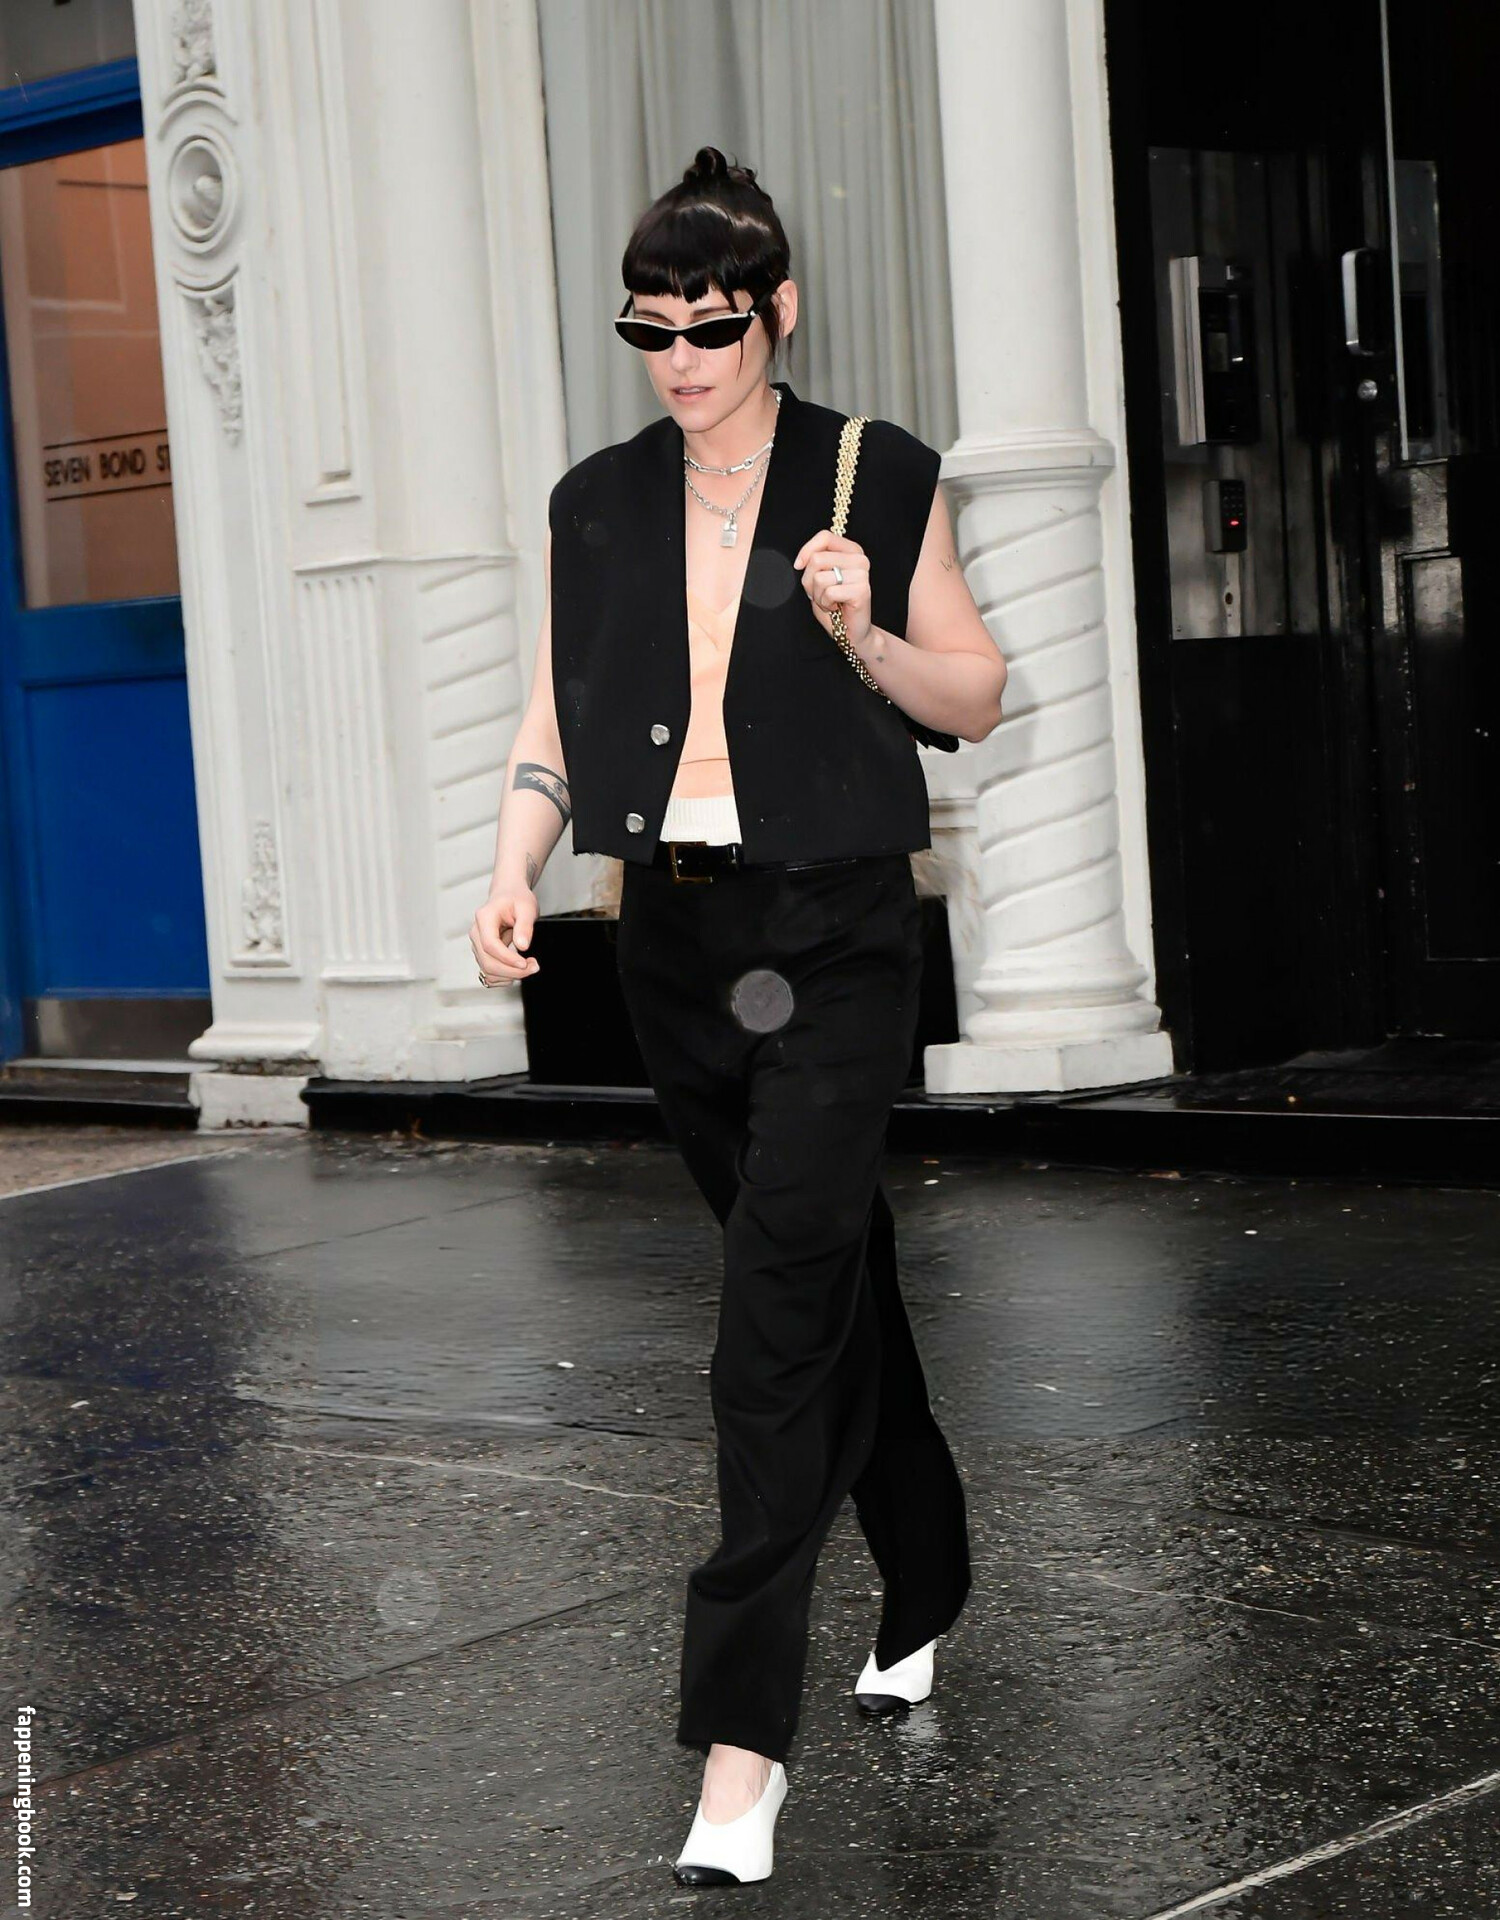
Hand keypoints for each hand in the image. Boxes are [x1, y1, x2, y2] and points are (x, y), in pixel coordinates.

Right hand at [470, 888, 539, 985]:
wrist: (508, 895)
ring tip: (529, 966)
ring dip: (509, 975)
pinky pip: (489, 973)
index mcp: (484, 918)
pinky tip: (518, 970)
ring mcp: (478, 944)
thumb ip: (525, 926)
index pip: (490, 945)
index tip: (525, 963)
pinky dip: (504, 977)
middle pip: (487, 962)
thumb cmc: (516, 898)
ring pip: (487, 970)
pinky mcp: (483, 953)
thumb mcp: (527, 907)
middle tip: (534, 967)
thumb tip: (522, 946)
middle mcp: (476, 932)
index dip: (507, 958)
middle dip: (512, 971)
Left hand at [793, 529, 871, 650]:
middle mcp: (860, 559)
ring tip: (829, 601)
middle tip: (819, 593)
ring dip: (817, 595)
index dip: (806, 550)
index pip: (825, 536)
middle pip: (818, 559)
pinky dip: (825, 604)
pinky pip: (829, 592)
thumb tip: (801, 561)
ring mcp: (862, 574)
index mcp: (851, 551)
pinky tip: (835, 608)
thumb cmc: (834, 604)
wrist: (850, 632)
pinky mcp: (862, 590)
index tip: (799, 566)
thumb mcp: (819, 578)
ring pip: (820, 577)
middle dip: (809, 581)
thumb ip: (815, 563)